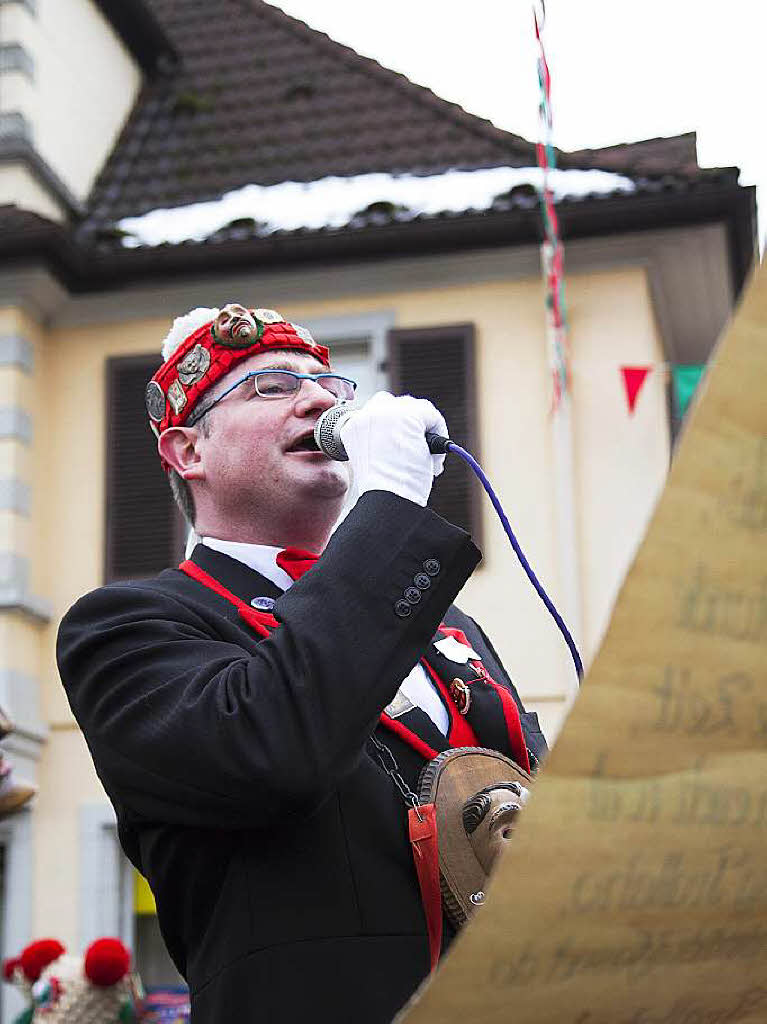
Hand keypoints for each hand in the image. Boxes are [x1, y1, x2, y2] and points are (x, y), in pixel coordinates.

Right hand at [340, 392, 447, 506]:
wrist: (387, 500)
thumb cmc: (383, 490)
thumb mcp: (376, 458)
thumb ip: (385, 439)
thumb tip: (412, 431)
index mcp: (352, 426)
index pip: (379, 413)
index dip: (398, 430)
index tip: (405, 447)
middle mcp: (366, 415)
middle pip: (398, 405)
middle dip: (414, 426)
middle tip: (420, 452)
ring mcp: (386, 413)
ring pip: (417, 409)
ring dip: (427, 430)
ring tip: (430, 459)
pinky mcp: (408, 416)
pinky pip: (431, 415)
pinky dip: (439, 433)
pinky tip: (435, 458)